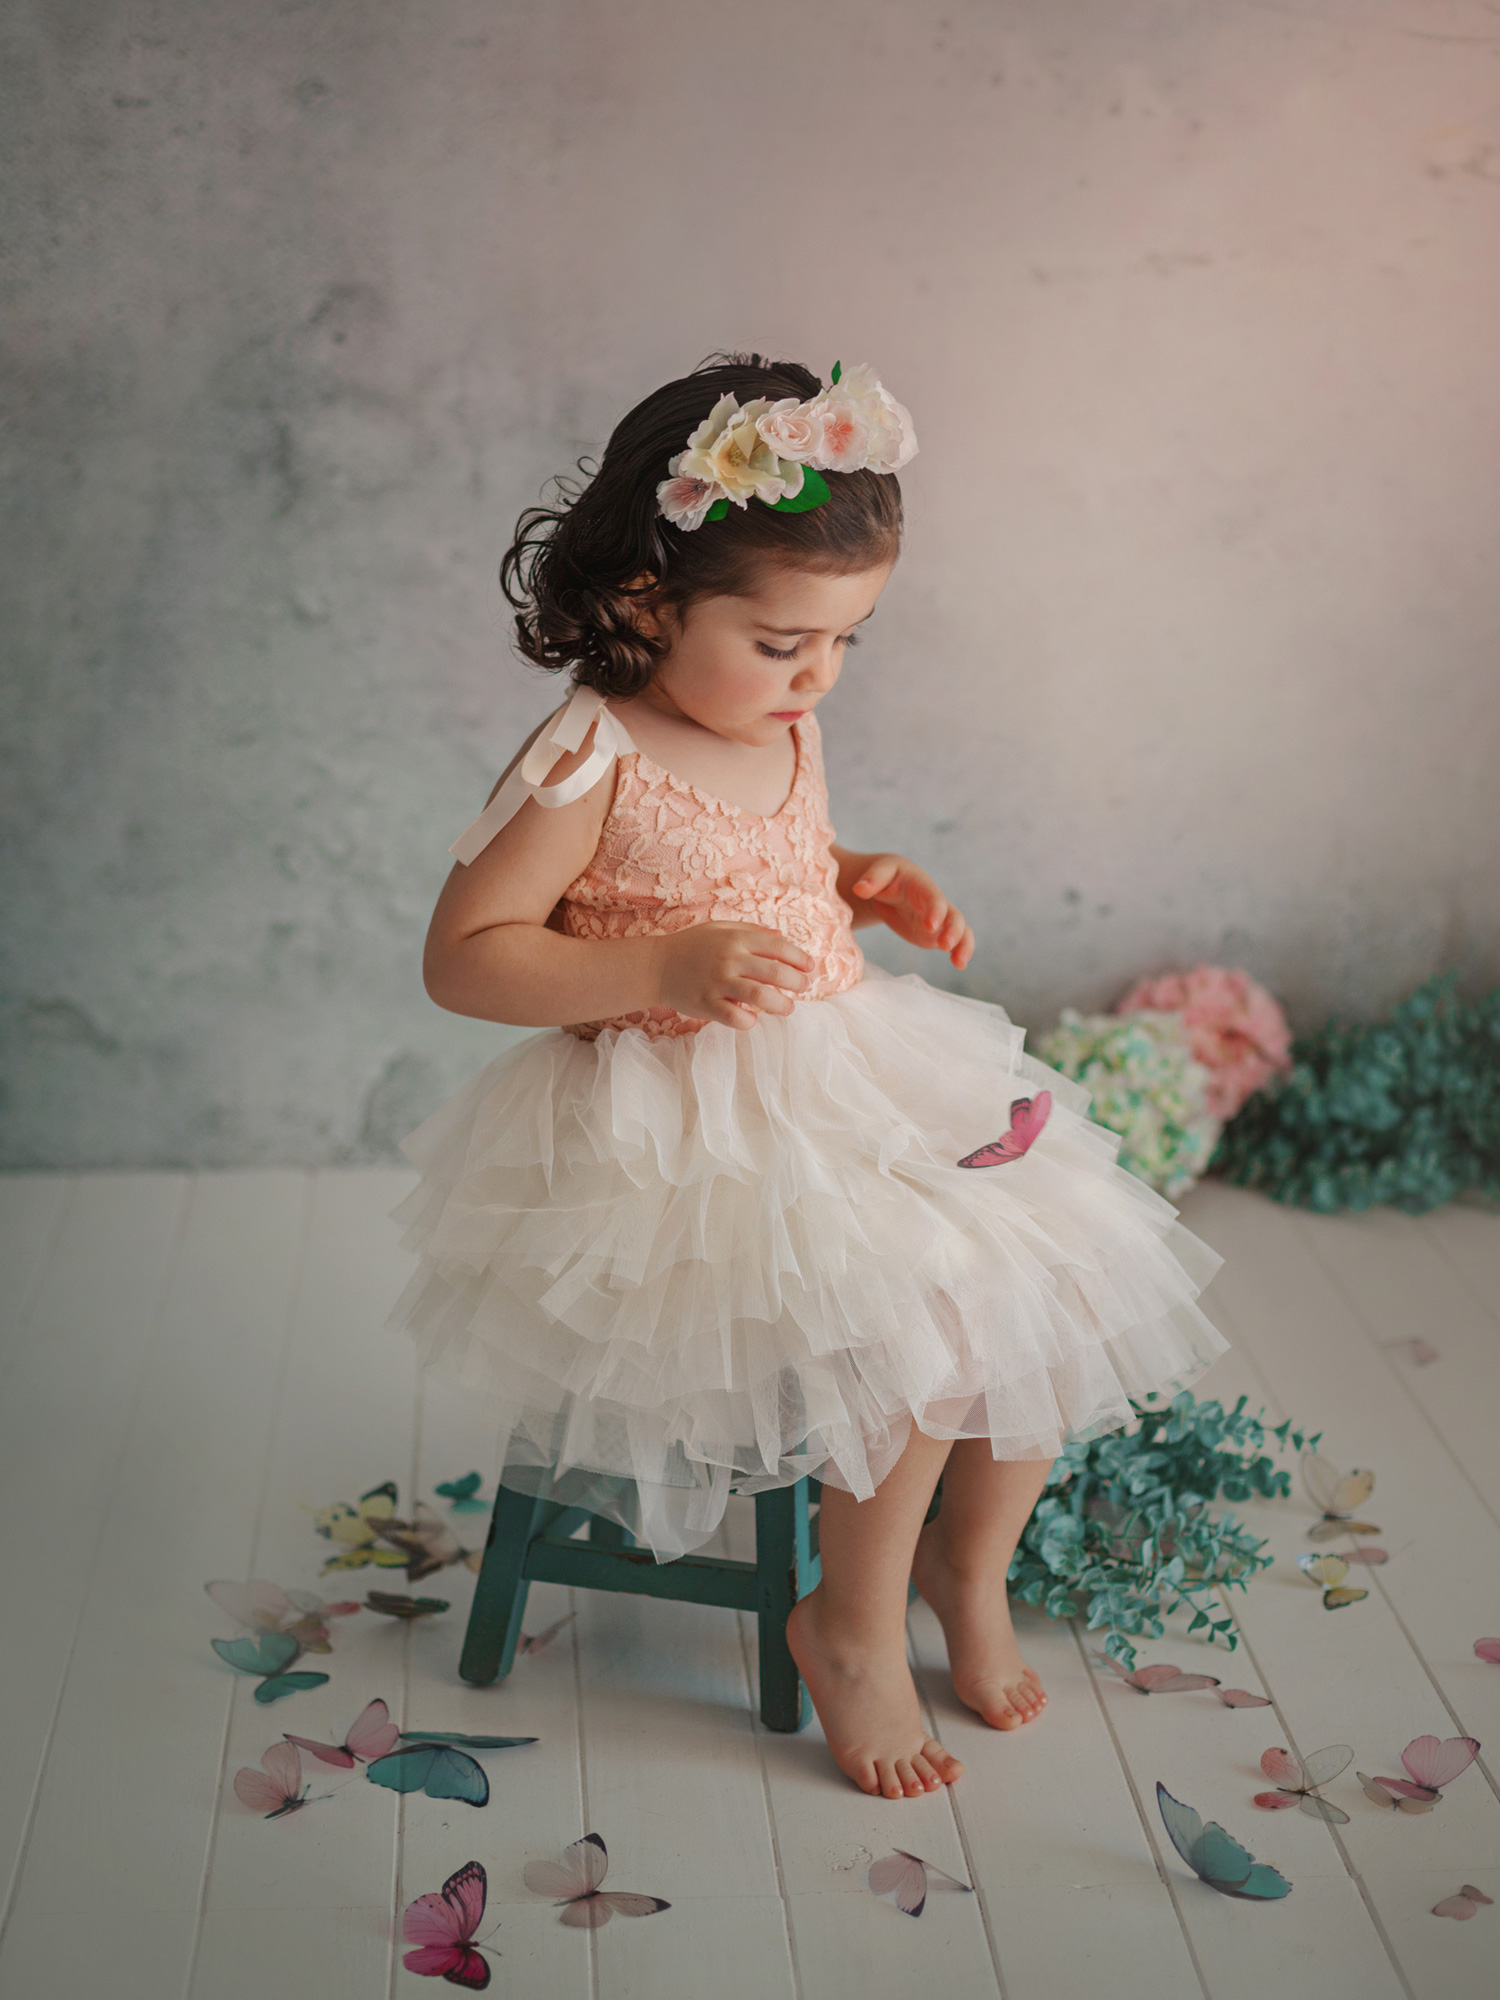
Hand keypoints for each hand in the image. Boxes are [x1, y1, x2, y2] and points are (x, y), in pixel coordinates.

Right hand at [651, 922, 812, 1030]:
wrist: (656, 966)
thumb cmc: (691, 946)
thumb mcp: (720, 929)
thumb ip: (751, 931)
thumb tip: (781, 937)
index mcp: (736, 938)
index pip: (778, 947)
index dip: (799, 958)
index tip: (810, 967)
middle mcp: (729, 959)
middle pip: (775, 973)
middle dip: (796, 982)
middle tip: (803, 988)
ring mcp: (718, 983)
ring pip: (761, 997)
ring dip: (781, 1005)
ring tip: (788, 1008)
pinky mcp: (706, 1004)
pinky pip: (736, 1017)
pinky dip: (750, 1021)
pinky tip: (753, 1018)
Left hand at [850, 854, 974, 968]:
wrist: (892, 885)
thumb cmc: (887, 876)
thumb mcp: (880, 871)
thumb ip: (872, 878)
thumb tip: (859, 889)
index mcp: (923, 886)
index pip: (933, 898)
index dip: (935, 911)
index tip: (930, 925)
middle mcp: (937, 903)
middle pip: (953, 915)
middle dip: (953, 930)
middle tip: (945, 945)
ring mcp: (940, 920)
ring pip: (961, 930)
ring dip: (963, 945)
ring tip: (959, 962)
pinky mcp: (936, 934)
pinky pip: (955, 943)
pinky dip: (960, 953)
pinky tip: (960, 965)